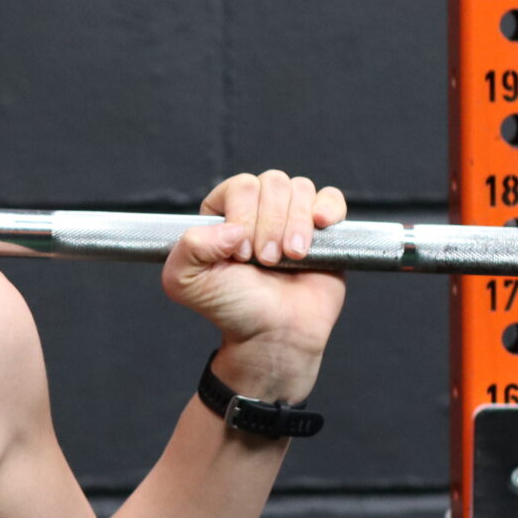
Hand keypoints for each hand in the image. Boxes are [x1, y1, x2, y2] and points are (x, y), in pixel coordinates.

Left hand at [162, 170, 349, 383]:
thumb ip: (187, 247)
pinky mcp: (323, 231)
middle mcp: (257, 210)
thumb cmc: (233, 309)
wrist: (274, 335)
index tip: (241, 255)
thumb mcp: (186, 282)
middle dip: (271, 224)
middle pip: (273, 182)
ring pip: (301, 188)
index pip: (240, 186)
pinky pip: (331, 198)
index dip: (244, 216)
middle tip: (266, 261)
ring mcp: (291, 218)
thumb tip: (231, 229)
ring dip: (296, 225)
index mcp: (224, 215)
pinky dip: (328, 208)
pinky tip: (320, 227)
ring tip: (291, 258)